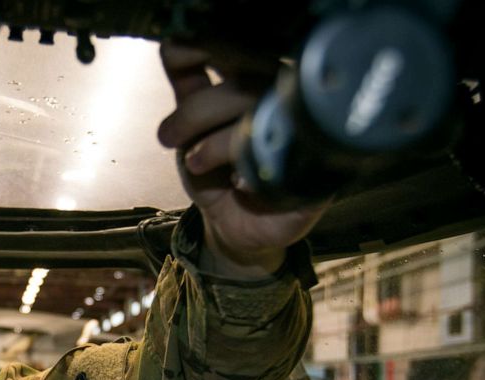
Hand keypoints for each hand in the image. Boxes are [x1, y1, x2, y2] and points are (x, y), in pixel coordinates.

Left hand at [157, 41, 327, 277]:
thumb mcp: (191, 130)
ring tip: (196, 164)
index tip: (175, 55)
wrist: (234, 230)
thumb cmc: (216, 175)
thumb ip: (187, 88)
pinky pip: (284, 159)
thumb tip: (174, 42)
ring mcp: (304, 134)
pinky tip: (238, 182)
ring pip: (263, 117)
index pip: (239, 48)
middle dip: (197, 109)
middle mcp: (287, 101)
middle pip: (246, 82)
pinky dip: (250, 170)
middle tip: (169, 137)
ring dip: (216, 143)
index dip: (206, 45)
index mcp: (259, 81)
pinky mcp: (315, 171)